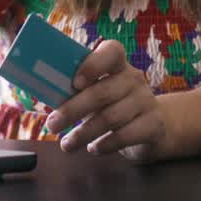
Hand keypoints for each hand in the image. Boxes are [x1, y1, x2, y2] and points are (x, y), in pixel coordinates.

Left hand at [43, 40, 165, 162]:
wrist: (155, 126)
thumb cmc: (115, 105)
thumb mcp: (99, 92)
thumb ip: (79, 91)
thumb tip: (44, 93)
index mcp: (118, 64)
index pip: (112, 51)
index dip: (93, 64)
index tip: (74, 82)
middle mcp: (134, 79)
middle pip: (102, 92)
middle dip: (73, 110)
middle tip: (52, 125)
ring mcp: (147, 101)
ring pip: (110, 118)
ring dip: (83, 133)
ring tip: (67, 144)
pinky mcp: (154, 125)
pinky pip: (125, 136)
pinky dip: (105, 144)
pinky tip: (94, 148)